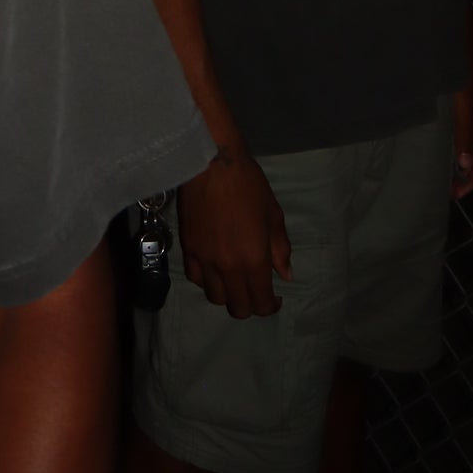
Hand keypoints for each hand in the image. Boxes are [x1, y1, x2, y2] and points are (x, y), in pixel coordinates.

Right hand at [177, 148, 291, 317]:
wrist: (212, 163)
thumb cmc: (249, 185)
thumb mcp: (274, 215)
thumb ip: (280, 249)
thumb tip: (285, 275)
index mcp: (254, 260)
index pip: (261, 304)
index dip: (271, 306)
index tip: (276, 298)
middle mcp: (228, 268)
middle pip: (238, 308)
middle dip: (251, 305)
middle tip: (257, 290)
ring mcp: (204, 261)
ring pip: (215, 298)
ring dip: (228, 294)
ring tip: (235, 280)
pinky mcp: (187, 249)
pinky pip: (196, 278)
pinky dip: (207, 280)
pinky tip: (214, 267)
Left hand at [452, 66, 472, 197]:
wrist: (455, 49)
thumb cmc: (459, 77)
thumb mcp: (461, 107)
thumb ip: (463, 134)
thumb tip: (464, 164)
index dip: (471, 180)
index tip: (456, 194)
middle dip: (466, 176)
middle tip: (448, 191)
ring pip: (472, 148)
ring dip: (461, 164)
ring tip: (445, 177)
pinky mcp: (467, 109)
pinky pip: (466, 136)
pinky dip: (458, 149)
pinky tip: (444, 151)